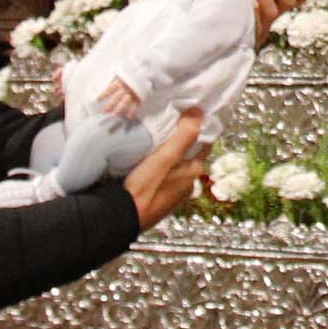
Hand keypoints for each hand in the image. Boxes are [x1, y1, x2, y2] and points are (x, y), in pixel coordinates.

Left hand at [95, 77, 142, 117]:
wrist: (144, 72)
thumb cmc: (128, 74)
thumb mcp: (119, 74)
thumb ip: (112, 80)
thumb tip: (101, 85)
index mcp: (120, 82)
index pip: (110, 89)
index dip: (103, 95)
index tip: (97, 100)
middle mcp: (126, 88)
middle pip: (117, 97)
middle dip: (110, 105)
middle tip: (104, 111)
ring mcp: (133, 92)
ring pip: (126, 102)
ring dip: (120, 109)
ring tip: (114, 115)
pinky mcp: (139, 96)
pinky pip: (136, 104)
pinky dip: (133, 111)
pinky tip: (129, 116)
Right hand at [122, 107, 208, 231]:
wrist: (123, 217)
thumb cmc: (146, 186)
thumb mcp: (167, 156)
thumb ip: (185, 135)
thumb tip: (199, 112)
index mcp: (194, 170)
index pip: (204, 142)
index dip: (199, 126)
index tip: (189, 112)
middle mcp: (189, 182)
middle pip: (190, 154)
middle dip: (182, 139)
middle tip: (169, 122)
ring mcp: (175, 193)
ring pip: (176, 165)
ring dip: (170, 153)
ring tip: (156, 140)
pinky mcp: (160, 199)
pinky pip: (164, 176)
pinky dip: (160, 167)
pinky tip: (147, 162)